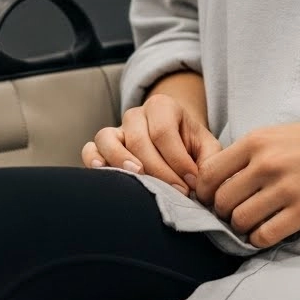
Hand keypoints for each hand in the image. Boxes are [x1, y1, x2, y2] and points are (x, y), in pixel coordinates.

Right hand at [82, 94, 222, 195]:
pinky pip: (90, 149)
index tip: (191, 184)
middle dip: (158, 170)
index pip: (163, 132)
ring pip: (108, 138)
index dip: (177, 161)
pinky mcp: (102, 146)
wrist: (176, 142)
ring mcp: (116, 129)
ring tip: (139, 177)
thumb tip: (199, 185)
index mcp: (163, 107)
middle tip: (176, 192)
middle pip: (138, 140)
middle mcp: (136, 114)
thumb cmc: (192, 147)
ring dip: (121, 160)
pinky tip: (105, 173)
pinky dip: (93, 160)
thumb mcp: (208, 149)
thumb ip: (209, 162)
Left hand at [193, 110, 299, 247]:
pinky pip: (264, 236)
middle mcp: (266, 163)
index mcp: (257, 141)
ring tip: (255, 224)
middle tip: (236, 216)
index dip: (205, 193)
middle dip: (223, 213)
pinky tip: (270, 232)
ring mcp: (286, 189)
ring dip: (242, 228)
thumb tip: (221, 182)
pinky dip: (260, 239)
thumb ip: (252, 154)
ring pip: (239, 221)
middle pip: (220, 201)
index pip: (208, 174)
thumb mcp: (283, 134)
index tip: (214, 200)